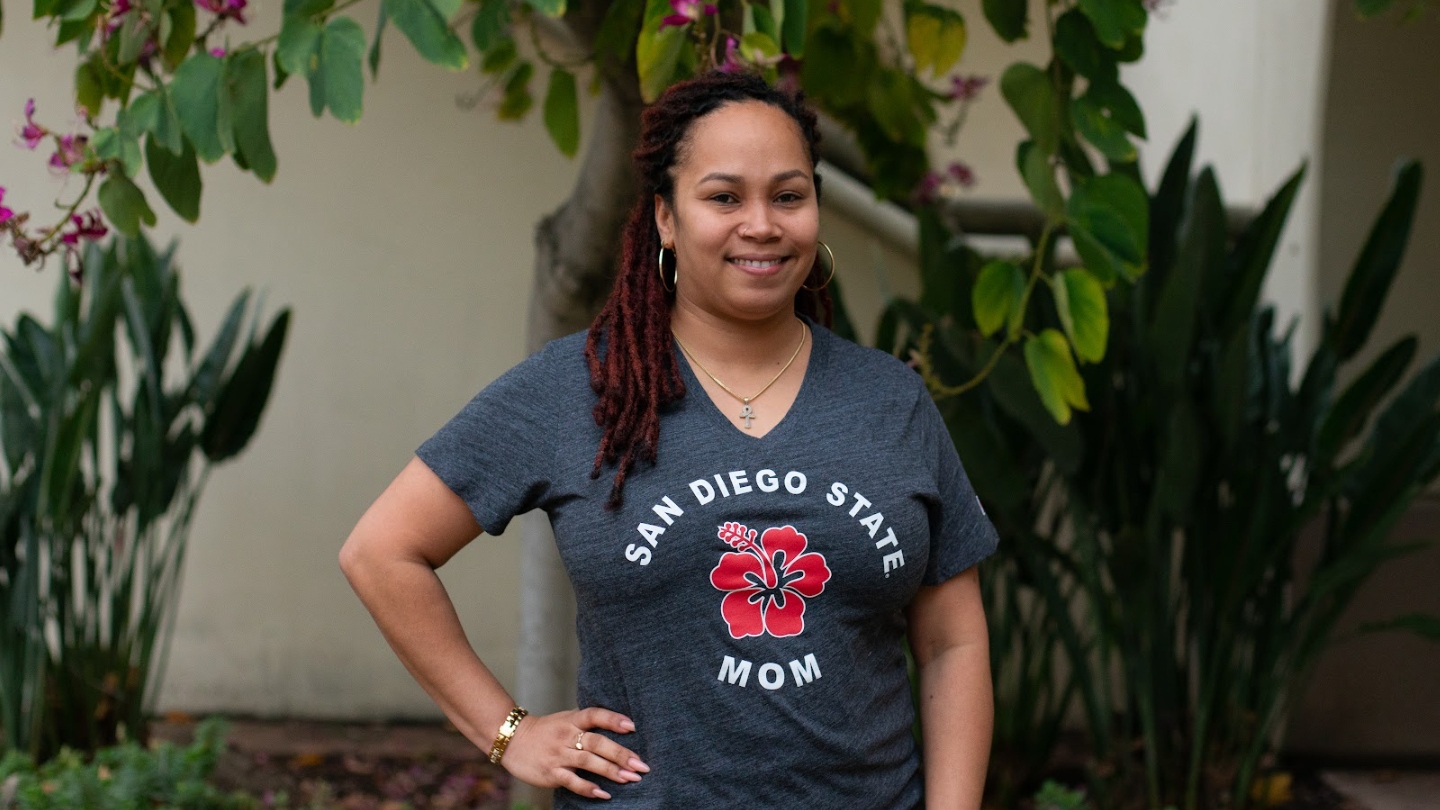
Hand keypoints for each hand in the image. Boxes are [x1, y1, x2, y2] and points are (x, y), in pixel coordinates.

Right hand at [500, 707, 649, 799]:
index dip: (613, 719)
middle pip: (596, 742)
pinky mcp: (551, 773)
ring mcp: (558, 754)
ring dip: (610, 771)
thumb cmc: (547, 731)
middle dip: (621, 754)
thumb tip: (621, 726)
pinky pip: (572, 781)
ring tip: (630, 779)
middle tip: (641, 765)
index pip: (595, 715)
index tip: (633, 727)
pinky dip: (588, 788)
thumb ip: (588, 724)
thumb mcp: (566, 719)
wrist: (512, 741)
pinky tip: (603, 793)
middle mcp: (566, 735)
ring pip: (587, 761)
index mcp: (572, 720)